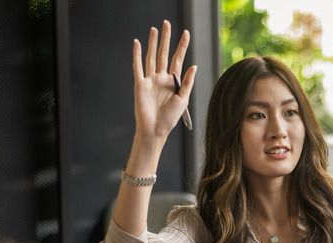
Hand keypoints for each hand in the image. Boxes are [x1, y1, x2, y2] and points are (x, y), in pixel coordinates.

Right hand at [132, 20, 196, 147]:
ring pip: (151, 57)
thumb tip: (194, 65)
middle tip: (167, 24)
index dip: (182, 46)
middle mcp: (161, 78)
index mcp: (173, 82)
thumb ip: (187, 82)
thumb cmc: (170, 118)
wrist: (155, 129)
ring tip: (155, 29)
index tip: (186, 33)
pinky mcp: (140, 84)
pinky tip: (138, 43)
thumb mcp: (183, 100)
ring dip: (153, 43)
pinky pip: (138, 66)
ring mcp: (150, 80)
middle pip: (164, 54)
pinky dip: (137, 54)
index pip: (178, 59)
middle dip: (166, 39)